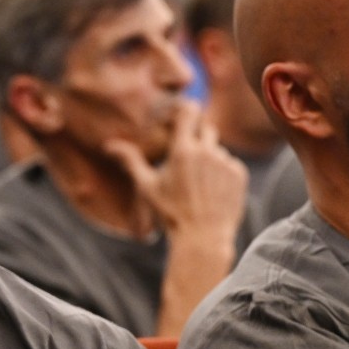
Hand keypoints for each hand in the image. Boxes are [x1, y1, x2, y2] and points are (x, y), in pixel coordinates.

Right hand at [105, 100, 247, 244]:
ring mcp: (226, 163)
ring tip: (200, 186)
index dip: (186, 110)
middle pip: (206, 128)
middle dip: (198, 139)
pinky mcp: (240, 174)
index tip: (182, 116)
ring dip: (210, 159)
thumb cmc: (170, 213)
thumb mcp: (147, 187)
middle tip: (188, 162)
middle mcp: (207, 152)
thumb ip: (131, 161)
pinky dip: (223, 173)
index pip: (189, 112)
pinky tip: (213, 192)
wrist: (202, 238)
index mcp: (182, 150)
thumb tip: (109, 145)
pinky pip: (231, 164)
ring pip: (218, 149)